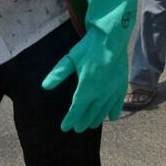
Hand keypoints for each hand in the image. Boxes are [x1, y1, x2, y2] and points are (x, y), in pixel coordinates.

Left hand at [40, 0, 138, 131]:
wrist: (111, 38)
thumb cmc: (89, 48)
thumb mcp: (70, 59)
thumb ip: (58, 74)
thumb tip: (45, 86)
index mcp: (87, 88)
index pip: (76, 110)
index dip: (70, 120)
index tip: (65, 127)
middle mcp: (101, 93)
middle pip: (90, 113)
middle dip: (82, 122)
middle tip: (77, 128)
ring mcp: (113, 91)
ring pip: (103, 111)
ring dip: (96, 119)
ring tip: (91, 124)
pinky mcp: (121, 87)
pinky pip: (118, 104)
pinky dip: (113, 112)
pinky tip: (111, 117)